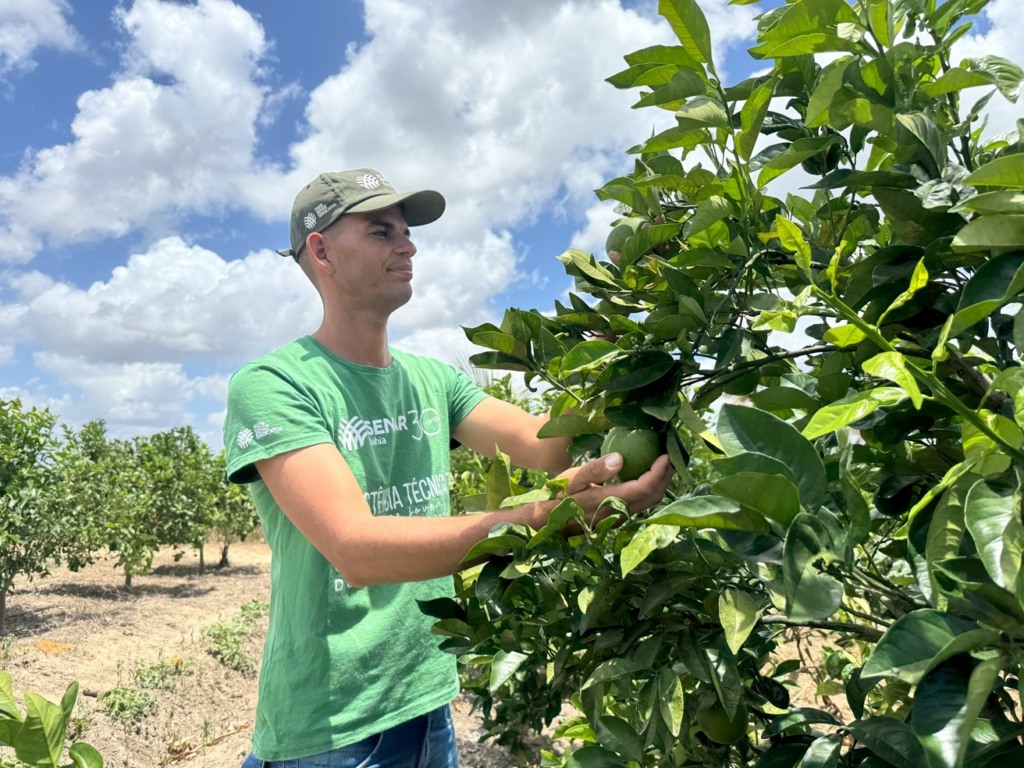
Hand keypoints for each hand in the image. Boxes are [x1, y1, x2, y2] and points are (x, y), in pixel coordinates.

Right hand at [550, 452, 672, 528]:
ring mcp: (620, 518)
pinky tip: (645, 476)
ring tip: (661, 466)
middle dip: (665, 478)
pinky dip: (649, 490)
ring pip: (649, 503)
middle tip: (669, 458)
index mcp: (611, 500)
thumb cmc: (560, 496)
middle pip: (653, 497)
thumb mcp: (573, 478)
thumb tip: (620, 458)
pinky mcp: (617, 518)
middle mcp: (620, 513)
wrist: (550, 521)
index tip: (665, 455)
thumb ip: (596, 469)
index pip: (644, 487)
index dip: (658, 472)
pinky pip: (640, 504)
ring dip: (659, 484)